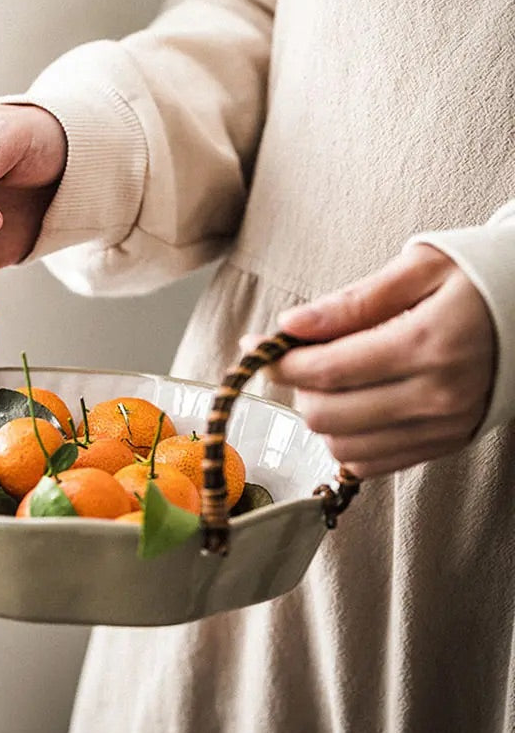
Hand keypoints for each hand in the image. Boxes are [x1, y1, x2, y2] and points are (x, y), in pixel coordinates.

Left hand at [242, 245, 495, 478]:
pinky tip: (351, 404)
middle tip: (296, 357)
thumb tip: (290, 325)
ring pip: (344, 447)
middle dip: (296, 387)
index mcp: (427, 344)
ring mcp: (444, 427)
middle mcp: (437, 396)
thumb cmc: (476, 277)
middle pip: (328, 415)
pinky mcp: (447, 444)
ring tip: (328, 377)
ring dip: (320, 415)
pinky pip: (374, 464)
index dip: (279, 360)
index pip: (327, 369)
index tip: (255, 343)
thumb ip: (352, 301)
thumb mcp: (418, 267)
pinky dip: (347, 440)